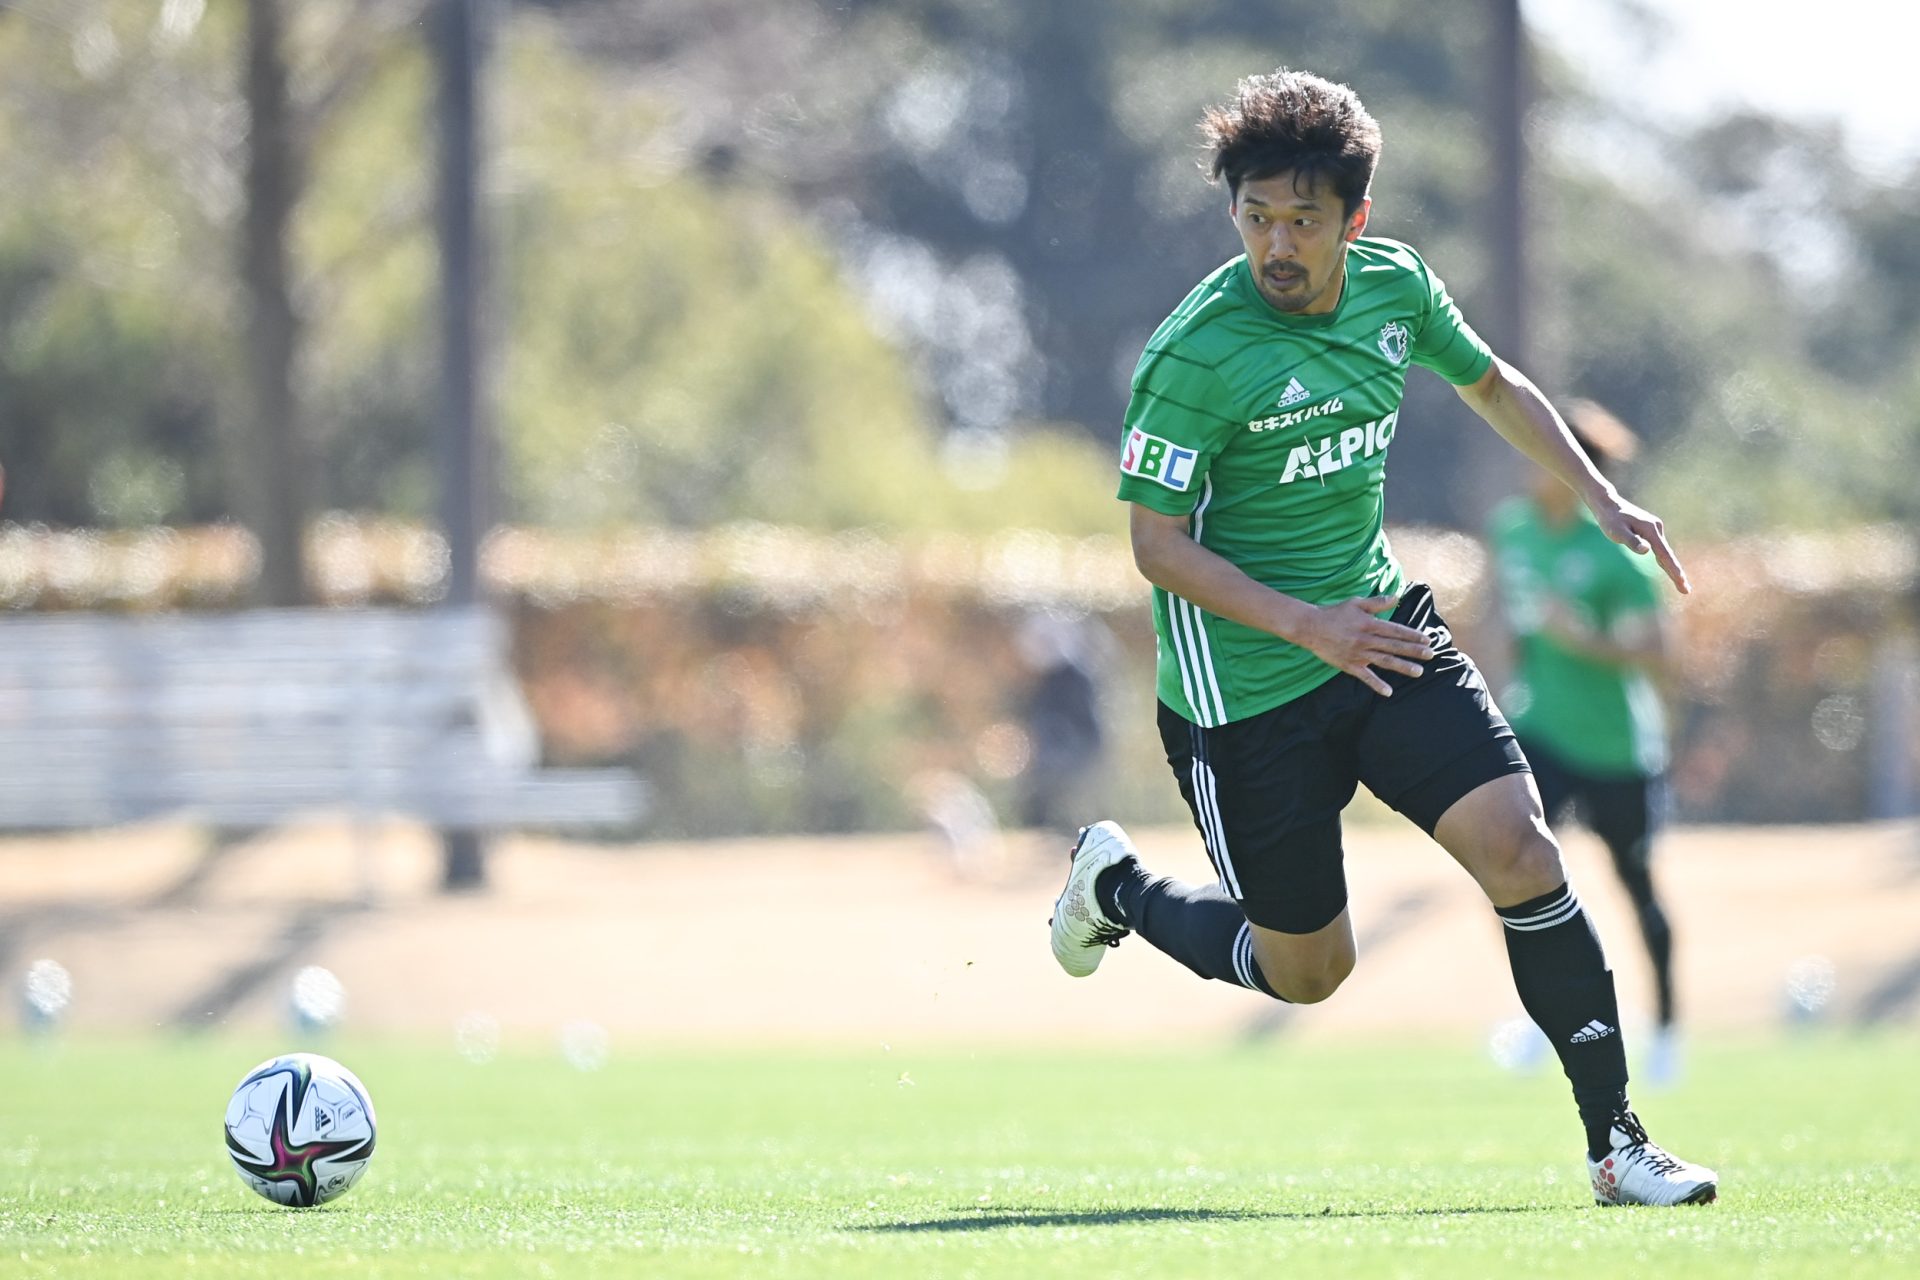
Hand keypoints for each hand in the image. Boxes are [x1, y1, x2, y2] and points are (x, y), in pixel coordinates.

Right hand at [1298, 594, 1433, 696]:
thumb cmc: (1334, 613)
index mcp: (1369, 624)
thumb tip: (1396, 597)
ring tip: (1418, 672)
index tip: (1427, 640)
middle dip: (1414, 651)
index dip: (1413, 635)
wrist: (1310, 627)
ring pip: (1384, 661)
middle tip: (1431, 655)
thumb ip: (1377, 602)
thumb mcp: (1356, 603)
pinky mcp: (1349, 665)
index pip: (1396, 631)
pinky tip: (1388, 692)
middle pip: (1394, 646)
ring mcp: (1358, 654)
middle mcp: (1366, 640)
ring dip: (1402, 667)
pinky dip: (1377, 684)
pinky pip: (1365, 676)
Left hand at [1590, 493, 1689, 593]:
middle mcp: (1656, 529)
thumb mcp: (1616, 531)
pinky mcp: (1650, 530)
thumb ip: (1631, 541)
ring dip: (1672, 568)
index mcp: (1651, 530)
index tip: (1681, 581)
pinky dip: (1665, 560)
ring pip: (1665, 552)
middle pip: (1668, 555)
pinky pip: (1660, 549)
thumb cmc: (1610, 519)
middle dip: (1677, 573)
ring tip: (1680, 583)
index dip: (1673, 570)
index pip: (1664, 555)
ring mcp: (1655, 529)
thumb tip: (1646, 551)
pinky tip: (1668, 568)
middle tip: (1686, 591)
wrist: (1607, 503)